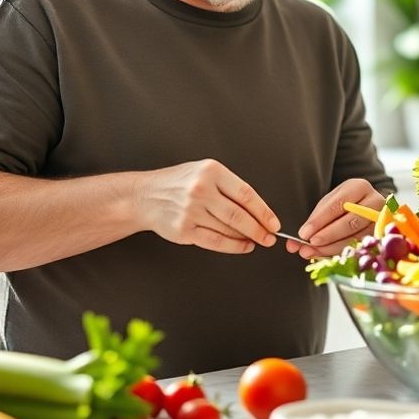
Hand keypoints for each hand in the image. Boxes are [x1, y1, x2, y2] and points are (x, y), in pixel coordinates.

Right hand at [139, 159, 280, 253]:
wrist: (145, 195)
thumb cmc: (179, 183)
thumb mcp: (204, 172)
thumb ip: (228, 186)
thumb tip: (258, 210)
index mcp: (211, 171)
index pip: (246, 194)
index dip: (263, 211)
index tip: (273, 222)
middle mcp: (201, 190)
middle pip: (239, 215)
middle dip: (259, 229)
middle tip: (270, 237)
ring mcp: (191, 211)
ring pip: (229, 229)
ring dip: (247, 238)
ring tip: (257, 240)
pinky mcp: (184, 230)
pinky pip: (216, 241)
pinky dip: (234, 246)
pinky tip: (243, 246)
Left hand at [287, 179, 384, 258]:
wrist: (368, 207)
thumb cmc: (346, 205)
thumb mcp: (331, 203)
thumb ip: (315, 219)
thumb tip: (297, 241)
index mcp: (359, 187)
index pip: (338, 204)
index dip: (320, 220)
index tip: (304, 233)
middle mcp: (374, 203)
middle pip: (350, 222)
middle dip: (327, 236)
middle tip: (309, 245)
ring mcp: (381, 222)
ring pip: (356, 238)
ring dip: (331, 248)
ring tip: (312, 253)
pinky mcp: (382, 238)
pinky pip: (360, 249)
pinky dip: (340, 254)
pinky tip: (326, 257)